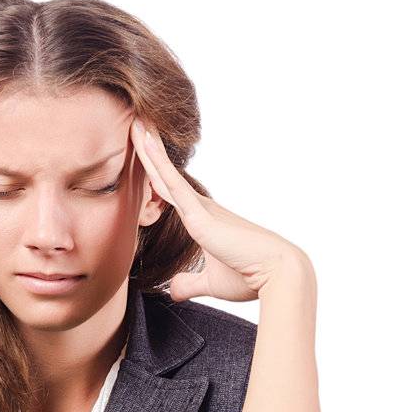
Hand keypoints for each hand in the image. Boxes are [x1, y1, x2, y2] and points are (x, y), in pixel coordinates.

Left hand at [130, 117, 307, 301]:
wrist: (277, 274)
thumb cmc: (249, 276)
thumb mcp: (211, 282)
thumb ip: (190, 283)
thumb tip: (173, 290)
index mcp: (203, 220)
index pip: (170, 192)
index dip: (155, 173)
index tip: (141, 154)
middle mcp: (201, 207)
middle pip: (166, 175)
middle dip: (149, 151)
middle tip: (134, 124)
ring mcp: (200, 208)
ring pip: (166, 172)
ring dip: (149, 147)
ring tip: (135, 121)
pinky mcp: (200, 216)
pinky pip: (174, 183)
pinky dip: (158, 162)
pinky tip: (146, 142)